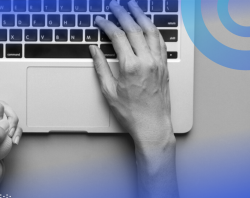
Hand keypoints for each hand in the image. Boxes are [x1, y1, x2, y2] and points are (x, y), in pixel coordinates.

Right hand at [90, 0, 172, 143]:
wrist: (152, 125)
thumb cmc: (131, 112)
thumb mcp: (109, 91)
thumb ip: (101, 67)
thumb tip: (94, 51)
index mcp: (131, 66)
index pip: (118, 37)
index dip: (107, 25)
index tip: (101, 21)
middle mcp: (147, 61)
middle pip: (134, 29)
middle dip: (123, 14)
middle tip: (115, 6)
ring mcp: (158, 63)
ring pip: (151, 31)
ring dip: (141, 16)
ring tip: (134, 7)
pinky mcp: (164, 67)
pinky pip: (161, 42)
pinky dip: (154, 30)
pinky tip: (149, 26)